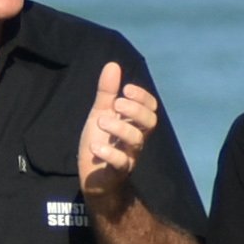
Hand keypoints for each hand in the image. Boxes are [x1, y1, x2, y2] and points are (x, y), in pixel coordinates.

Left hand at [76, 59, 162, 206]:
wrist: (93, 178)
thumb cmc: (101, 142)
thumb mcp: (100, 114)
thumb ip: (107, 93)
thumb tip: (112, 64)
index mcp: (133, 124)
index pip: (150, 109)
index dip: (142, 98)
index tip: (126, 89)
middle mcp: (135, 139)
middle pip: (150, 123)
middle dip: (136, 110)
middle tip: (116, 104)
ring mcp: (128, 156)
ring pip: (136, 141)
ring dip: (119, 127)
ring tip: (101, 120)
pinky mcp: (116, 172)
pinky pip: (120, 164)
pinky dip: (109, 153)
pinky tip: (96, 146)